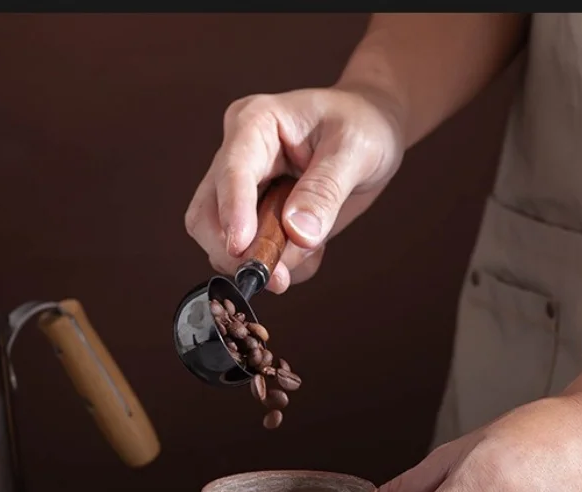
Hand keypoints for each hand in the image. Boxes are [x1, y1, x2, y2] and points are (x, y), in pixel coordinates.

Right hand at [184, 86, 404, 292]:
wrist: (374, 130)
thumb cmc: (363, 125)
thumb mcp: (354, 150)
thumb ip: (325, 191)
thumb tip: (298, 233)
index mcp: (254, 125)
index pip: (231, 172)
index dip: (232, 212)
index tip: (241, 247)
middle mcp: (238, 158)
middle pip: (206, 216)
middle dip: (236, 253)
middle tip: (278, 277)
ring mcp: (244, 193)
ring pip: (223, 244)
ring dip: (263, 263)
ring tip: (311, 251)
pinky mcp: (257, 220)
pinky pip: (254, 257)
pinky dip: (283, 267)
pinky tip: (313, 249)